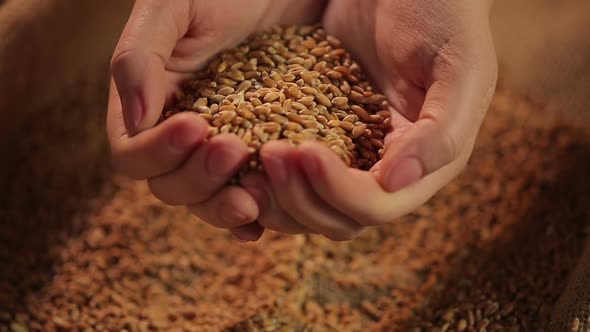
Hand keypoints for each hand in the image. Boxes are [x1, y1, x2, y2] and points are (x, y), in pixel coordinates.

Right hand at [107, 0, 325, 240]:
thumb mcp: (173, 6)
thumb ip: (140, 56)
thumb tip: (133, 121)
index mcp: (148, 104)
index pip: (133, 153)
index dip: (159, 151)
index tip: (197, 126)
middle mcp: (178, 134)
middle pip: (169, 185)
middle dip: (199, 177)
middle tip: (235, 150)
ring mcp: (218, 148)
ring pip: (207, 200)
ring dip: (225, 204)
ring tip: (254, 198)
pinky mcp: (257, 153)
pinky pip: (247, 194)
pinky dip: (253, 214)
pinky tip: (264, 220)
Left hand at [244, 0, 497, 240]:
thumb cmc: (442, 17)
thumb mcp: (459, 68)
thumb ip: (442, 132)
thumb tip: (396, 182)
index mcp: (422, 163)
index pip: (376, 206)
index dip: (339, 191)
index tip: (306, 150)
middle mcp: (384, 169)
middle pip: (335, 217)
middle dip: (299, 195)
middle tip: (269, 153)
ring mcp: (348, 154)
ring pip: (305, 204)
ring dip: (275, 192)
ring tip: (249, 155)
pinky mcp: (317, 133)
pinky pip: (287, 170)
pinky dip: (263, 172)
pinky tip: (241, 147)